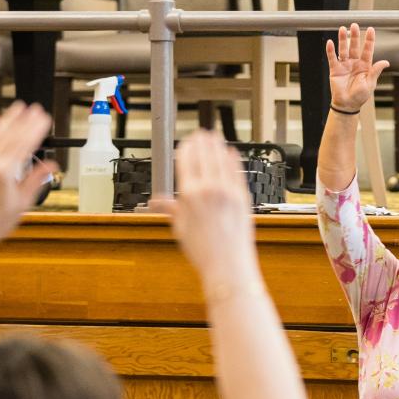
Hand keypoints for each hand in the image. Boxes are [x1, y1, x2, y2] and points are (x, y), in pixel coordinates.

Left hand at [0, 102, 57, 248]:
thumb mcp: (23, 202)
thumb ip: (36, 179)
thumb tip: (51, 165)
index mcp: (4, 174)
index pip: (24, 145)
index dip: (35, 130)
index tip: (44, 120)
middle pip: (10, 137)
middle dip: (24, 121)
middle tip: (35, 109)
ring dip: (8, 120)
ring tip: (18, 108)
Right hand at [151, 129, 254, 277]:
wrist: (227, 265)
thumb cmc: (202, 251)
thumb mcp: (180, 228)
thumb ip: (171, 209)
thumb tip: (155, 203)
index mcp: (189, 195)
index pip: (186, 161)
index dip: (187, 148)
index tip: (187, 141)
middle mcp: (208, 189)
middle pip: (204, 156)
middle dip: (202, 142)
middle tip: (201, 133)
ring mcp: (227, 192)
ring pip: (221, 160)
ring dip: (217, 145)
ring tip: (215, 136)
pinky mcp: (243, 197)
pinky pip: (237, 172)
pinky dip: (233, 159)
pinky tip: (231, 152)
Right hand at [324, 23, 389, 111]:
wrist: (347, 105)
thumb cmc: (360, 96)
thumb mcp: (370, 83)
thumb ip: (376, 71)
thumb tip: (386, 62)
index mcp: (365, 66)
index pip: (368, 50)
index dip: (369, 40)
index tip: (371, 29)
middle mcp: (354, 63)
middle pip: (355, 46)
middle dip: (355, 36)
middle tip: (354, 25)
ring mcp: (344, 65)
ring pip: (343, 49)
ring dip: (342, 39)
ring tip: (342, 29)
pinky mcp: (335, 70)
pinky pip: (333, 58)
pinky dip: (331, 51)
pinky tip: (330, 42)